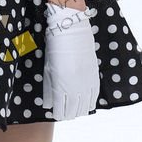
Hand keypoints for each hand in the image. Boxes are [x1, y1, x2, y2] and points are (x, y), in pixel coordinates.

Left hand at [42, 3, 99, 119]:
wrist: (71, 27)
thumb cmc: (54, 45)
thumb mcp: (48, 66)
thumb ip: (48, 87)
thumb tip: (47, 104)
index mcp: (61, 84)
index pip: (61, 108)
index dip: (58, 113)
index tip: (56, 114)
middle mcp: (75, 86)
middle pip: (74, 109)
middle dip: (68, 113)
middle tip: (65, 114)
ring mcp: (86, 81)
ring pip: (86, 105)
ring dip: (80, 110)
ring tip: (75, 112)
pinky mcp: (94, 74)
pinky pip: (94, 94)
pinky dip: (90, 102)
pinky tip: (88, 105)